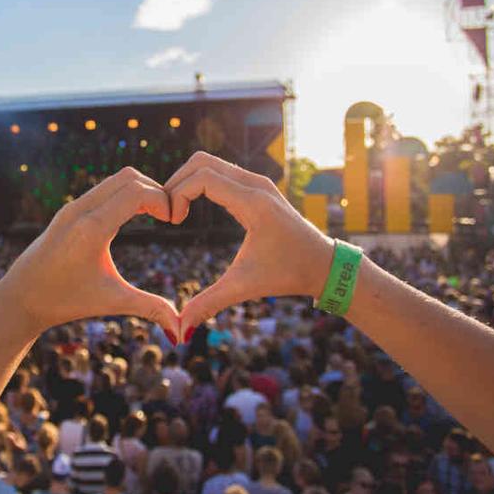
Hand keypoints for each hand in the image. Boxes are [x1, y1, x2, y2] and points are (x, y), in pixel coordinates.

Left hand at [0, 167, 181, 341]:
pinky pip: (103, 189)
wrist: (21, 298)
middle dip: (155, 190)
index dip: (163, 200)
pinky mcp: (68, 210)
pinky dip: (124, 194)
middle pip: (129, 177)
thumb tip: (183, 333)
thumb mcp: (112, 301)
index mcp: (92, 228)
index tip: (174, 222)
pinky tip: (134, 217)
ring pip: (115, 179)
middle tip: (169, 216)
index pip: (136, 192)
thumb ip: (150, 309)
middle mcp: (80, 210)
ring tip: (156, 216)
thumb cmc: (65, 301)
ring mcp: (72, 207)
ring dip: (140, 190)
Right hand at [163, 152, 333, 337]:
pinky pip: (220, 171)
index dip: (177, 193)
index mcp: (253, 203)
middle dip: (176, 182)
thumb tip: (179, 331)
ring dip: (187, 181)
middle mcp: (255, 184)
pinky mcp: (257, 186)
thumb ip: (209, 304)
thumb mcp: (244, 287)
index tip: (171, 221)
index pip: (202, 177)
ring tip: (176, 211)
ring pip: (210, 163)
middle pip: (201, 161)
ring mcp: (257, 182)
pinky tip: (192, 208)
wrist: (325, 265)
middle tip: (167, 213)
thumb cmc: (288, 274)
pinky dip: (200, 182)